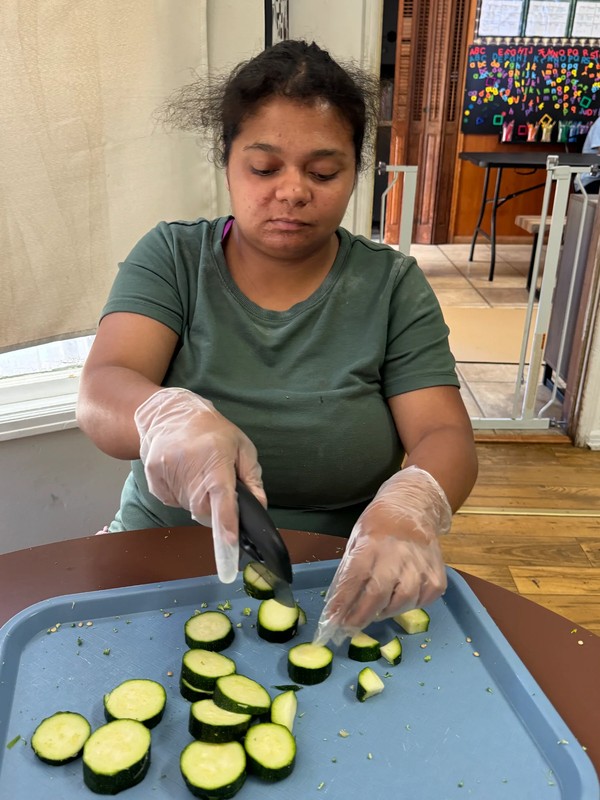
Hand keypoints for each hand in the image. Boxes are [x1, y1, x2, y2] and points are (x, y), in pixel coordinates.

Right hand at [134, 387, 264, 582]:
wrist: (170, 414)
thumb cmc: (213, 430)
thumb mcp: (242, 447)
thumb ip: (252, 478)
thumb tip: (260, 506)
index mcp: (215, 461)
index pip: (223, 499)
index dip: (227, 523)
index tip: (230, 544)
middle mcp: (189, 469)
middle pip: (205, 511)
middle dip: (214, 508)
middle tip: (216, 486)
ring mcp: (168, 475)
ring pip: (189, 508)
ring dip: (197, 499)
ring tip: (197, 472)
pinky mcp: (154, 480)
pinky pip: (173, 502)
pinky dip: (181, 495)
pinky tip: (183, 473)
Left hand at [313, 466, 451, 645]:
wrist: (413, 507)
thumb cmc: (379, 525)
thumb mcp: (357, 539)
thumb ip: (351, 568)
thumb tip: (340, 604)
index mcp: (372, 544)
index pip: (354, 578)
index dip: (343, 602)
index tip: (332, 620)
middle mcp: (397, 555)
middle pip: (378, 595)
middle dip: (361, 616)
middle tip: (350, 627)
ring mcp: (420, 565)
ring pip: (402, 602)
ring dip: (385, 612)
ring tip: (375, 611)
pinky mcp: (437, 575)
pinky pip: (423, 600)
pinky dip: (410, 605)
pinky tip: (400, 599)